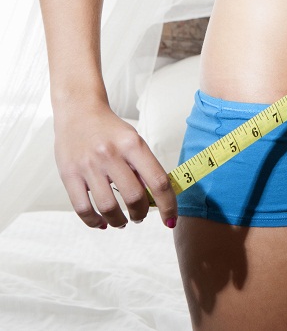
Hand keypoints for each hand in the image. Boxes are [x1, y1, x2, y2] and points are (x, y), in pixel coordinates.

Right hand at [53, 100, 177, 228]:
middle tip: (140, 216)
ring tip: (122, 221)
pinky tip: (102, 222)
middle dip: (141, 214)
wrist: (78, 111)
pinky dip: (94, 221)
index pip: (158, 181)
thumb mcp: (134, 141)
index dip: (168, 206)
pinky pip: (82, 207)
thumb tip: (155, 199)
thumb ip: (143, 167)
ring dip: (119, 221)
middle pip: (134, 197)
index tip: (170, 220)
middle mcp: (111, 154)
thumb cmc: (110, 130)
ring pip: (108, 206)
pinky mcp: (68, 174)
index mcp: (133, 145)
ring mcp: (88, 165)